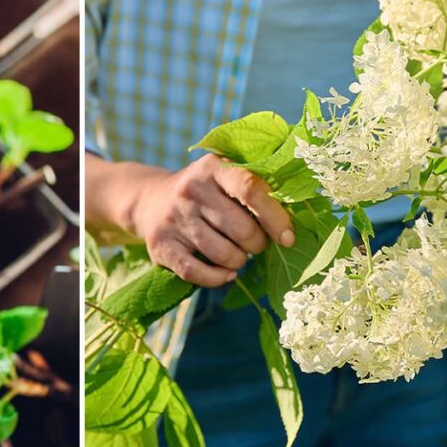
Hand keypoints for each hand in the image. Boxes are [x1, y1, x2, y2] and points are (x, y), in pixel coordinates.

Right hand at [86, 153, 293, 286]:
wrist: (149, 201)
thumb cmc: (205, 193)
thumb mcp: (224, 176)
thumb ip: (256, 188)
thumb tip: (297, 218)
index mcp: (214, 168)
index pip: (251, 189)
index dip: (276, 217)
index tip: (288, 238)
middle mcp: (191, 190)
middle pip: (242, 229)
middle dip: (258, 245)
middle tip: (256, 245)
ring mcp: (174, 218)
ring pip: (223, 254)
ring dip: (240, 262)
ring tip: (239, 256)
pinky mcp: (161, 246)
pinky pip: (198, 273)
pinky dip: (219, 278)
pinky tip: (226, 273)